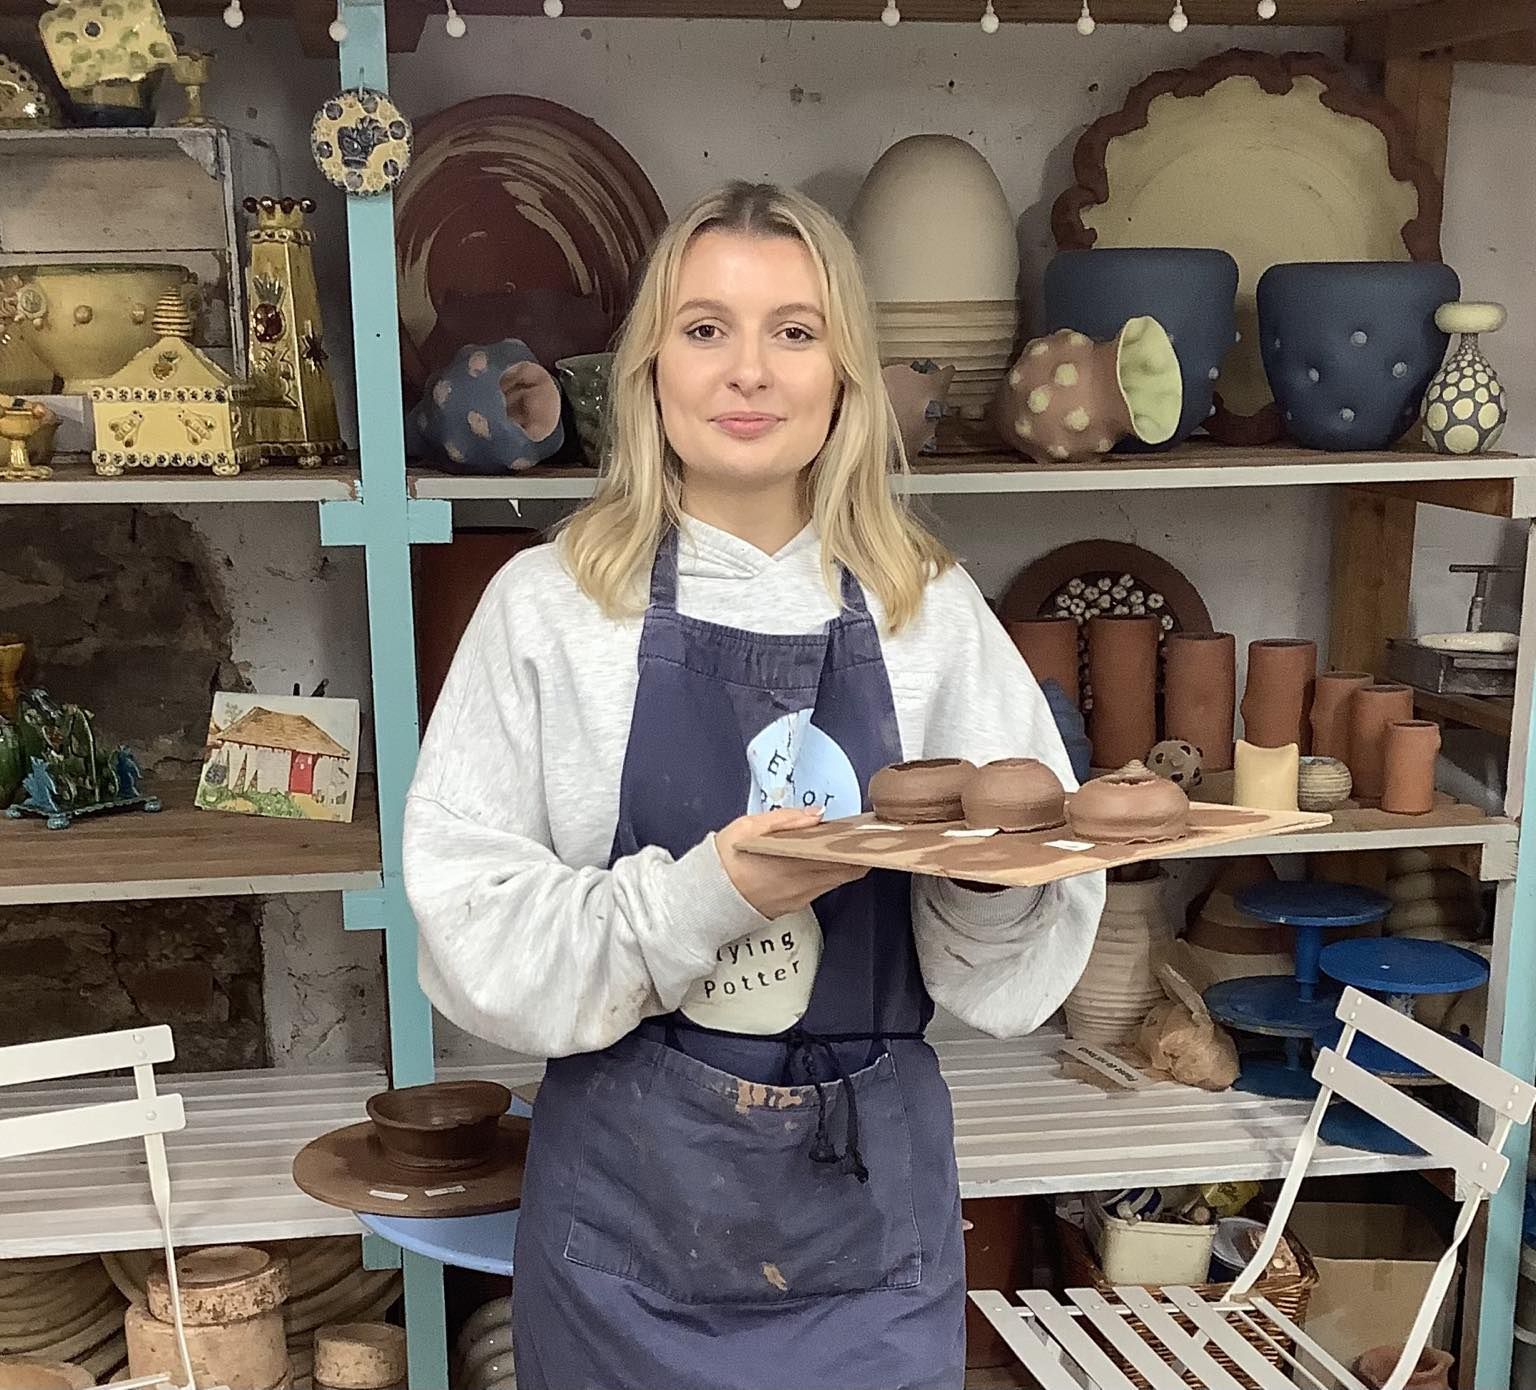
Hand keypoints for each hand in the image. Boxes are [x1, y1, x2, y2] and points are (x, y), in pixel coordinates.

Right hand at [714, 808, 869, 919]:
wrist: (704, 899)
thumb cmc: (724, 860)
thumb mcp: (748, 828)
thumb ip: (785, 819)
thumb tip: (817, 814)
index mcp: (792, 863)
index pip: (840, 858)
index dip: (858, 847)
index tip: (867, 834)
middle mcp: (801, 885)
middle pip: (846, 872)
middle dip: (858, 856)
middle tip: (865, 839)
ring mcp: (799, 898)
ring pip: (835, 881)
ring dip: (844, 865)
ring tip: (847, 846)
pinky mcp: (794, 906)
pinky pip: (821, 889)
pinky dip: (829, 875)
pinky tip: (826, 861)